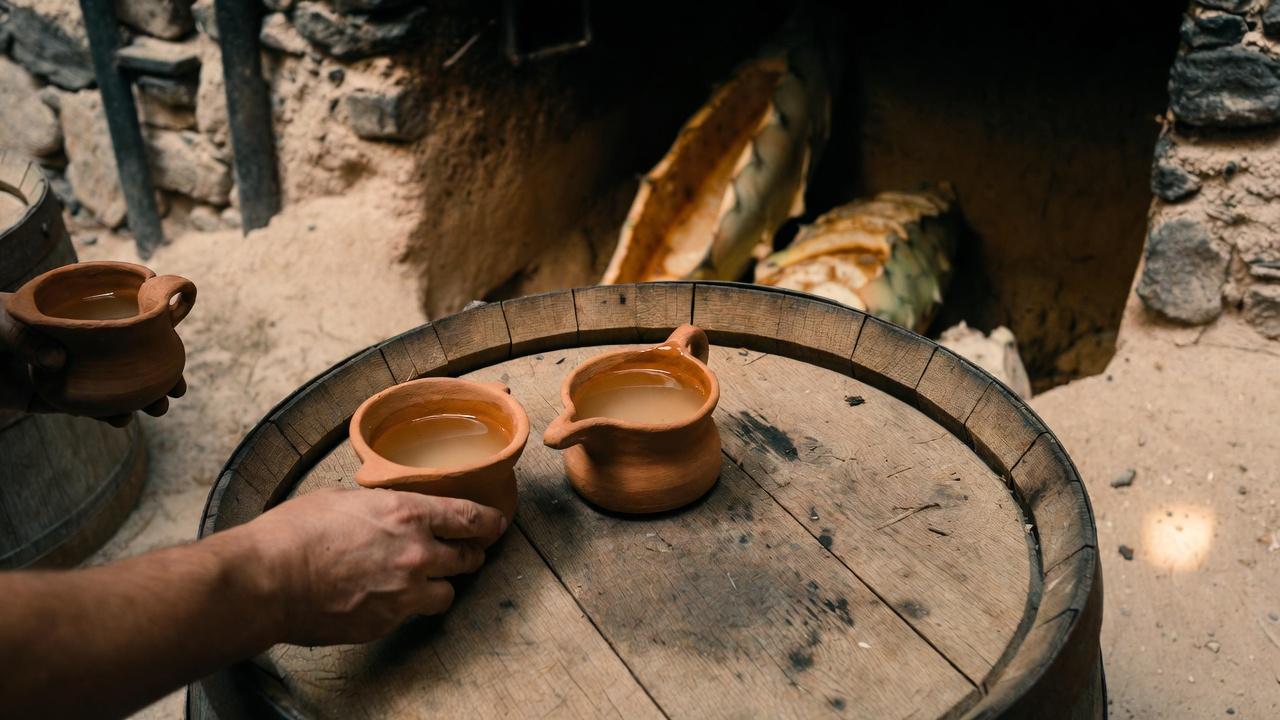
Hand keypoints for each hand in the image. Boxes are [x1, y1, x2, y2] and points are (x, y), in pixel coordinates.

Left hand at [0, 291, 182, 424]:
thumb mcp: (3, 321)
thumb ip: (27, 338)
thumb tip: (59, 361)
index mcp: (78, 314)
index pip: (124, 320)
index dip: (156, 333)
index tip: (177, 348)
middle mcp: (80, 343)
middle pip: (128, 357)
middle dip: (157, 374)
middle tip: (176, 391)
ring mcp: (70, 371)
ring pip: (113, 386)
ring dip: (139, 398)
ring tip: (156, 409)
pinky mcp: (55, 398)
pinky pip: (87, 407)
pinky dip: (106, 414)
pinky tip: (120, 419)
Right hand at [244, 488, 507, 645]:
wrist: (267, 580)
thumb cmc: (295, 532)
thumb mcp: (344, 499)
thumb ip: (379, 506)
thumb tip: (387, 509)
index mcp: (408, 514)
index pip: (471, 519)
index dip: (490, 522)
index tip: (496, 524)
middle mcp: (416, 554)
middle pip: (468, 558)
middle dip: (468, 554)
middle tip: (463, 552)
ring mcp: (404, 593)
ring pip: (447, 593)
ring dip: (439, 585)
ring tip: (421, 580)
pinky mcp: (386, 622)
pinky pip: (411, 614)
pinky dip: (405, 606)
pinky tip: (383, 597)